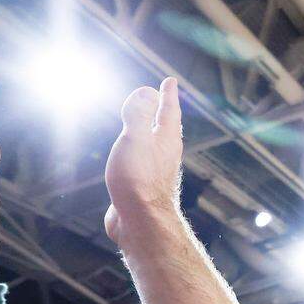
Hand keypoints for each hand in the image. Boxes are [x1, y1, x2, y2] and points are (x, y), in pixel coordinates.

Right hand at [104, 77, 183, 248]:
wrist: (140, 222)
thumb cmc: (138, 179)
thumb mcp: (136, 138)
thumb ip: (140, 115)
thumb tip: (147, 91)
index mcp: (166, 141)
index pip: (169, 111)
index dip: (168, 95)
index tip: (170, 81)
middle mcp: (165, 156)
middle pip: (167, 129)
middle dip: (164, 113)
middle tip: (163, 99)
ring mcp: (155, 172)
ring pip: (155, 146)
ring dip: (151, 133)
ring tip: (148, 127)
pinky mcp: (143, 187)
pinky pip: (142, 163)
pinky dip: (138, 152)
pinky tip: (133, 160)